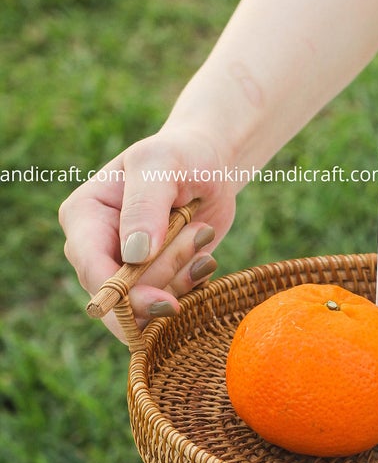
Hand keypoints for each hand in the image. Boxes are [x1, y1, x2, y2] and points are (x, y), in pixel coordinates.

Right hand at [60, 128, 236, 342]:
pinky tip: (204, 256)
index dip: (126, 295)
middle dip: (167, 275)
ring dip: (183, 277)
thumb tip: (134, 255)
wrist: (209, 165)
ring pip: (147, 306)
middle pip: (121, 297)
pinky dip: (191, 285)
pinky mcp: (151, 281)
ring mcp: (123, 269)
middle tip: (201, 233)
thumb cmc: (182, 156)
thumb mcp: (162, 164)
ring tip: (203, 234)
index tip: (168, 303)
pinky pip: (168, 305)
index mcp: (83, 217)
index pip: (93, 271)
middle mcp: (95, 249)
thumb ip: (145, 204)